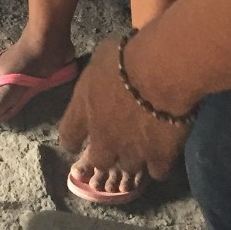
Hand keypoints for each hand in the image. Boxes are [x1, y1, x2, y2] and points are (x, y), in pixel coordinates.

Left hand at [59, 34, 190, 183]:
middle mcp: (103, 138)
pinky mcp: (159, 158)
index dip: (73, 140)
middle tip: (114, 145)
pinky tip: (162, 153)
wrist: (159, 73)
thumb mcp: (100, 58)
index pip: (68, 137)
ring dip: (132, 159)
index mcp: (83, 112)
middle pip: (99, 160)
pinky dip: (158, 164)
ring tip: (140, 148)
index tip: (78, 140)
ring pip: (127, 168)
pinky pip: (156, 171)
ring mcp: (131, 152)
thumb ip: (97, 77)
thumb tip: (102, 75)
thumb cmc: (125, 58)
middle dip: (105, 155)